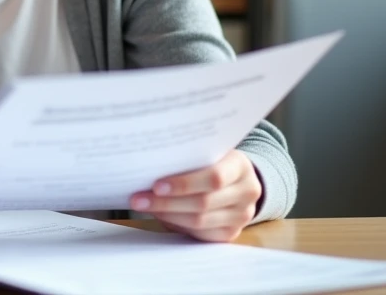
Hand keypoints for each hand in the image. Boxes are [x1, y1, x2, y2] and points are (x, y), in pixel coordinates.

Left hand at [130, 150, 261, 241]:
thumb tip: (148, 168)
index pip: (214, 177)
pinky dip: (177, 224)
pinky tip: (160, 215)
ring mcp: (242, 216)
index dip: (184, 183)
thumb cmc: (213, 160)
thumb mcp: (206, 152)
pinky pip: (201, 234)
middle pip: (203, 203)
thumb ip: (187, 158)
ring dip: (167, 215)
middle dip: (166, 202)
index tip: (156, 186)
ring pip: (200, 221)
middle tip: (138, 199)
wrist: (237, 179)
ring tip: (143, 206)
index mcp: (241, 166)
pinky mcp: (232, 233)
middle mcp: (247, 192)